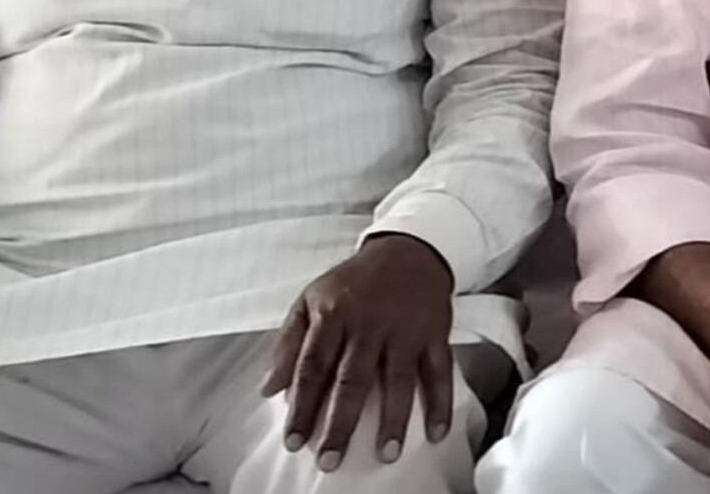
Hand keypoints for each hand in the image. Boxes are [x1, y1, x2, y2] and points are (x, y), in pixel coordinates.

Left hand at [262, 233, 456, 472]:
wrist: (408, 250)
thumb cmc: (353, 282)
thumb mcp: (311, 300)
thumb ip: (288, 343)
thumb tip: (268, 388)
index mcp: (333, 314)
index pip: (312, 367)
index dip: (301, 406)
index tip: (294, 441)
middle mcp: (369, 324)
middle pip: (352, 380)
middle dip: (340, 424)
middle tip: (330, 459)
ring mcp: (404, 329)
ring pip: (398, 380)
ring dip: (393, 419)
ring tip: (386, 453)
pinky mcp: (435, 333)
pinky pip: (439, 371)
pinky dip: (440, 402)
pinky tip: (436, 430)